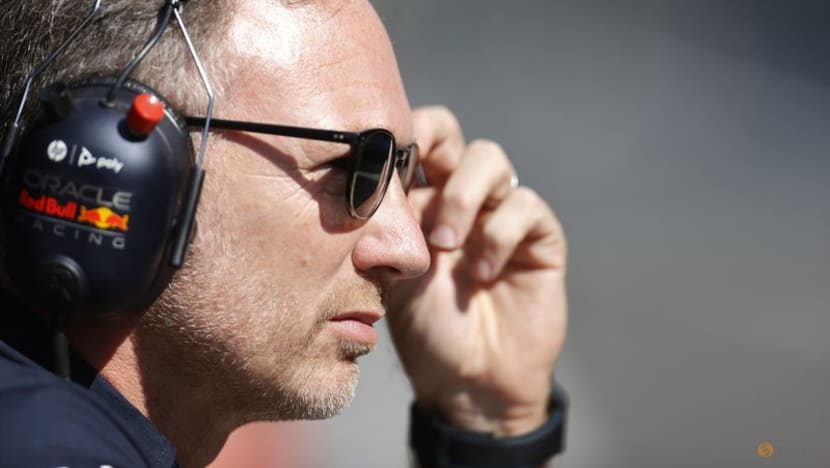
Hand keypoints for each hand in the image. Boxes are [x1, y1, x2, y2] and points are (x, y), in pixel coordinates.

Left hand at [386, 106, 567, 435]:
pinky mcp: (538, 239)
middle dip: (434, 145)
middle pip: (453, 134)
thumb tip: (370, 174)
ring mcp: (499, 215)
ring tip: (444, 244)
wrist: (467, 382)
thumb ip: (386, 224)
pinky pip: (525, 206)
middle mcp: (460, 198)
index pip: (414, 142)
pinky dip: (500, 234)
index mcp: (420, 201)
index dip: (400, 134)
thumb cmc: (424, 330)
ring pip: (491, 159)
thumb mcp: (390, 273)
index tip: (378, 154)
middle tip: (417, 181)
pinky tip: (482, 273)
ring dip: (463, 196)